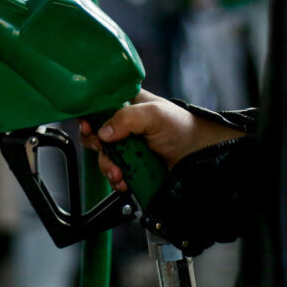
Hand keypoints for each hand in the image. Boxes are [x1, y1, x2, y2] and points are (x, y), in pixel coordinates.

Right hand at [78, 90, 245, 191]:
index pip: (99, 106)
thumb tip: (104, 132)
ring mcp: (127, 146)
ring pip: (104, 156)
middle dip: (96, 144)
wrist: (199, 155)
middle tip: (103, 149)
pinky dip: (116, 179)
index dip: (89, 116)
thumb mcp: (154, 114)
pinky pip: (115, 172)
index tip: (87, 126)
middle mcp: (124, 124)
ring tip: (119, 174)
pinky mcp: (132, 165)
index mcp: (127, 104)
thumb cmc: (182, 127)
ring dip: (107, 166)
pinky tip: (125, 182)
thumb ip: (126, 118)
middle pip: (96, 133)